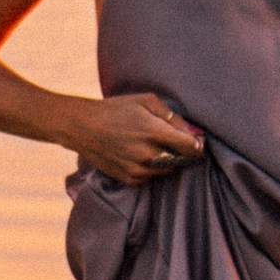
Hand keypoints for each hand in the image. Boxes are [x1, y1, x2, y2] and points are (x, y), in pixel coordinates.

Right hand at [73, 92, 208, 183]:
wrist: (82, 126)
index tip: (195, 141)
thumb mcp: (145, 101)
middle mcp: (148, 154)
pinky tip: (141, 155)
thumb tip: (191, 131)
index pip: (191, 148)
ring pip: (167, 171)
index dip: (197, 145)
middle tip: (176, 143)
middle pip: (182, 161)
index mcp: (154, 132)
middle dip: (183, 153)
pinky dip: (152, 168)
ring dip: (168, 162)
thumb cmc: (115, 109)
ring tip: (156, 147)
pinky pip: (151, 177)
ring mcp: (138, 169)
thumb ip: (171, 115)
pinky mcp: (129, 178)